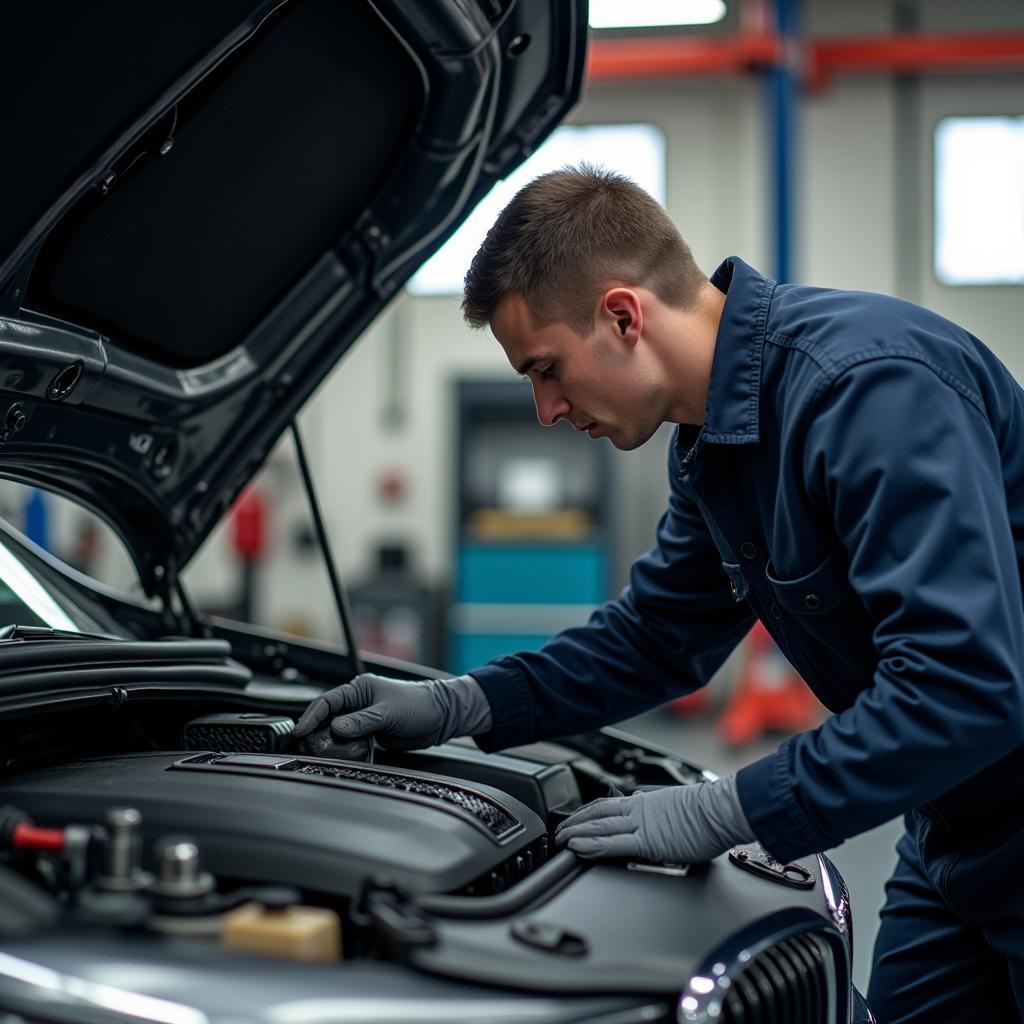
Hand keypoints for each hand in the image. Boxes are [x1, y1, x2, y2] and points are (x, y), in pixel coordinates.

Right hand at [291, 672, 491, 751]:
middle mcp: (359, 703)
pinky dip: (344, 750)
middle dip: (316, 731)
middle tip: (304, 746)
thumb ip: (362, 721)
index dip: (312, 716)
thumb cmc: (419, 705)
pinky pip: (352, 743)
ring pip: (339, 732)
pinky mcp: (371, 734)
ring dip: (330, 742)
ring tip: (317, 754)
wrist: (442, 717)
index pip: (328, 701)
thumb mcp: (388, 713)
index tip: (300, 731)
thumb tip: (336, 728)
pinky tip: (338, 758)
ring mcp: (364, 719)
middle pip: (329, 717)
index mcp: (360, 689)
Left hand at [555, 776, 753, 863]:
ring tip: (560, 840)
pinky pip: (612, 843)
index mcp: (645, 802)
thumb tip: (651, 812)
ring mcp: (641, 824)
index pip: (607, 804)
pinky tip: (578, 848)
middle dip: (575, 822)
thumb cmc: (709, 811)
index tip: (575, 818)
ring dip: (576, 833)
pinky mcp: (648, 841)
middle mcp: (638, 809)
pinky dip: (592, 845)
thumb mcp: (676, 805)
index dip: (587, 812)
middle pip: (596, 813)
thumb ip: (659, 810)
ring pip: (599, 826)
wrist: (722, 809)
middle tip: (559, 831)